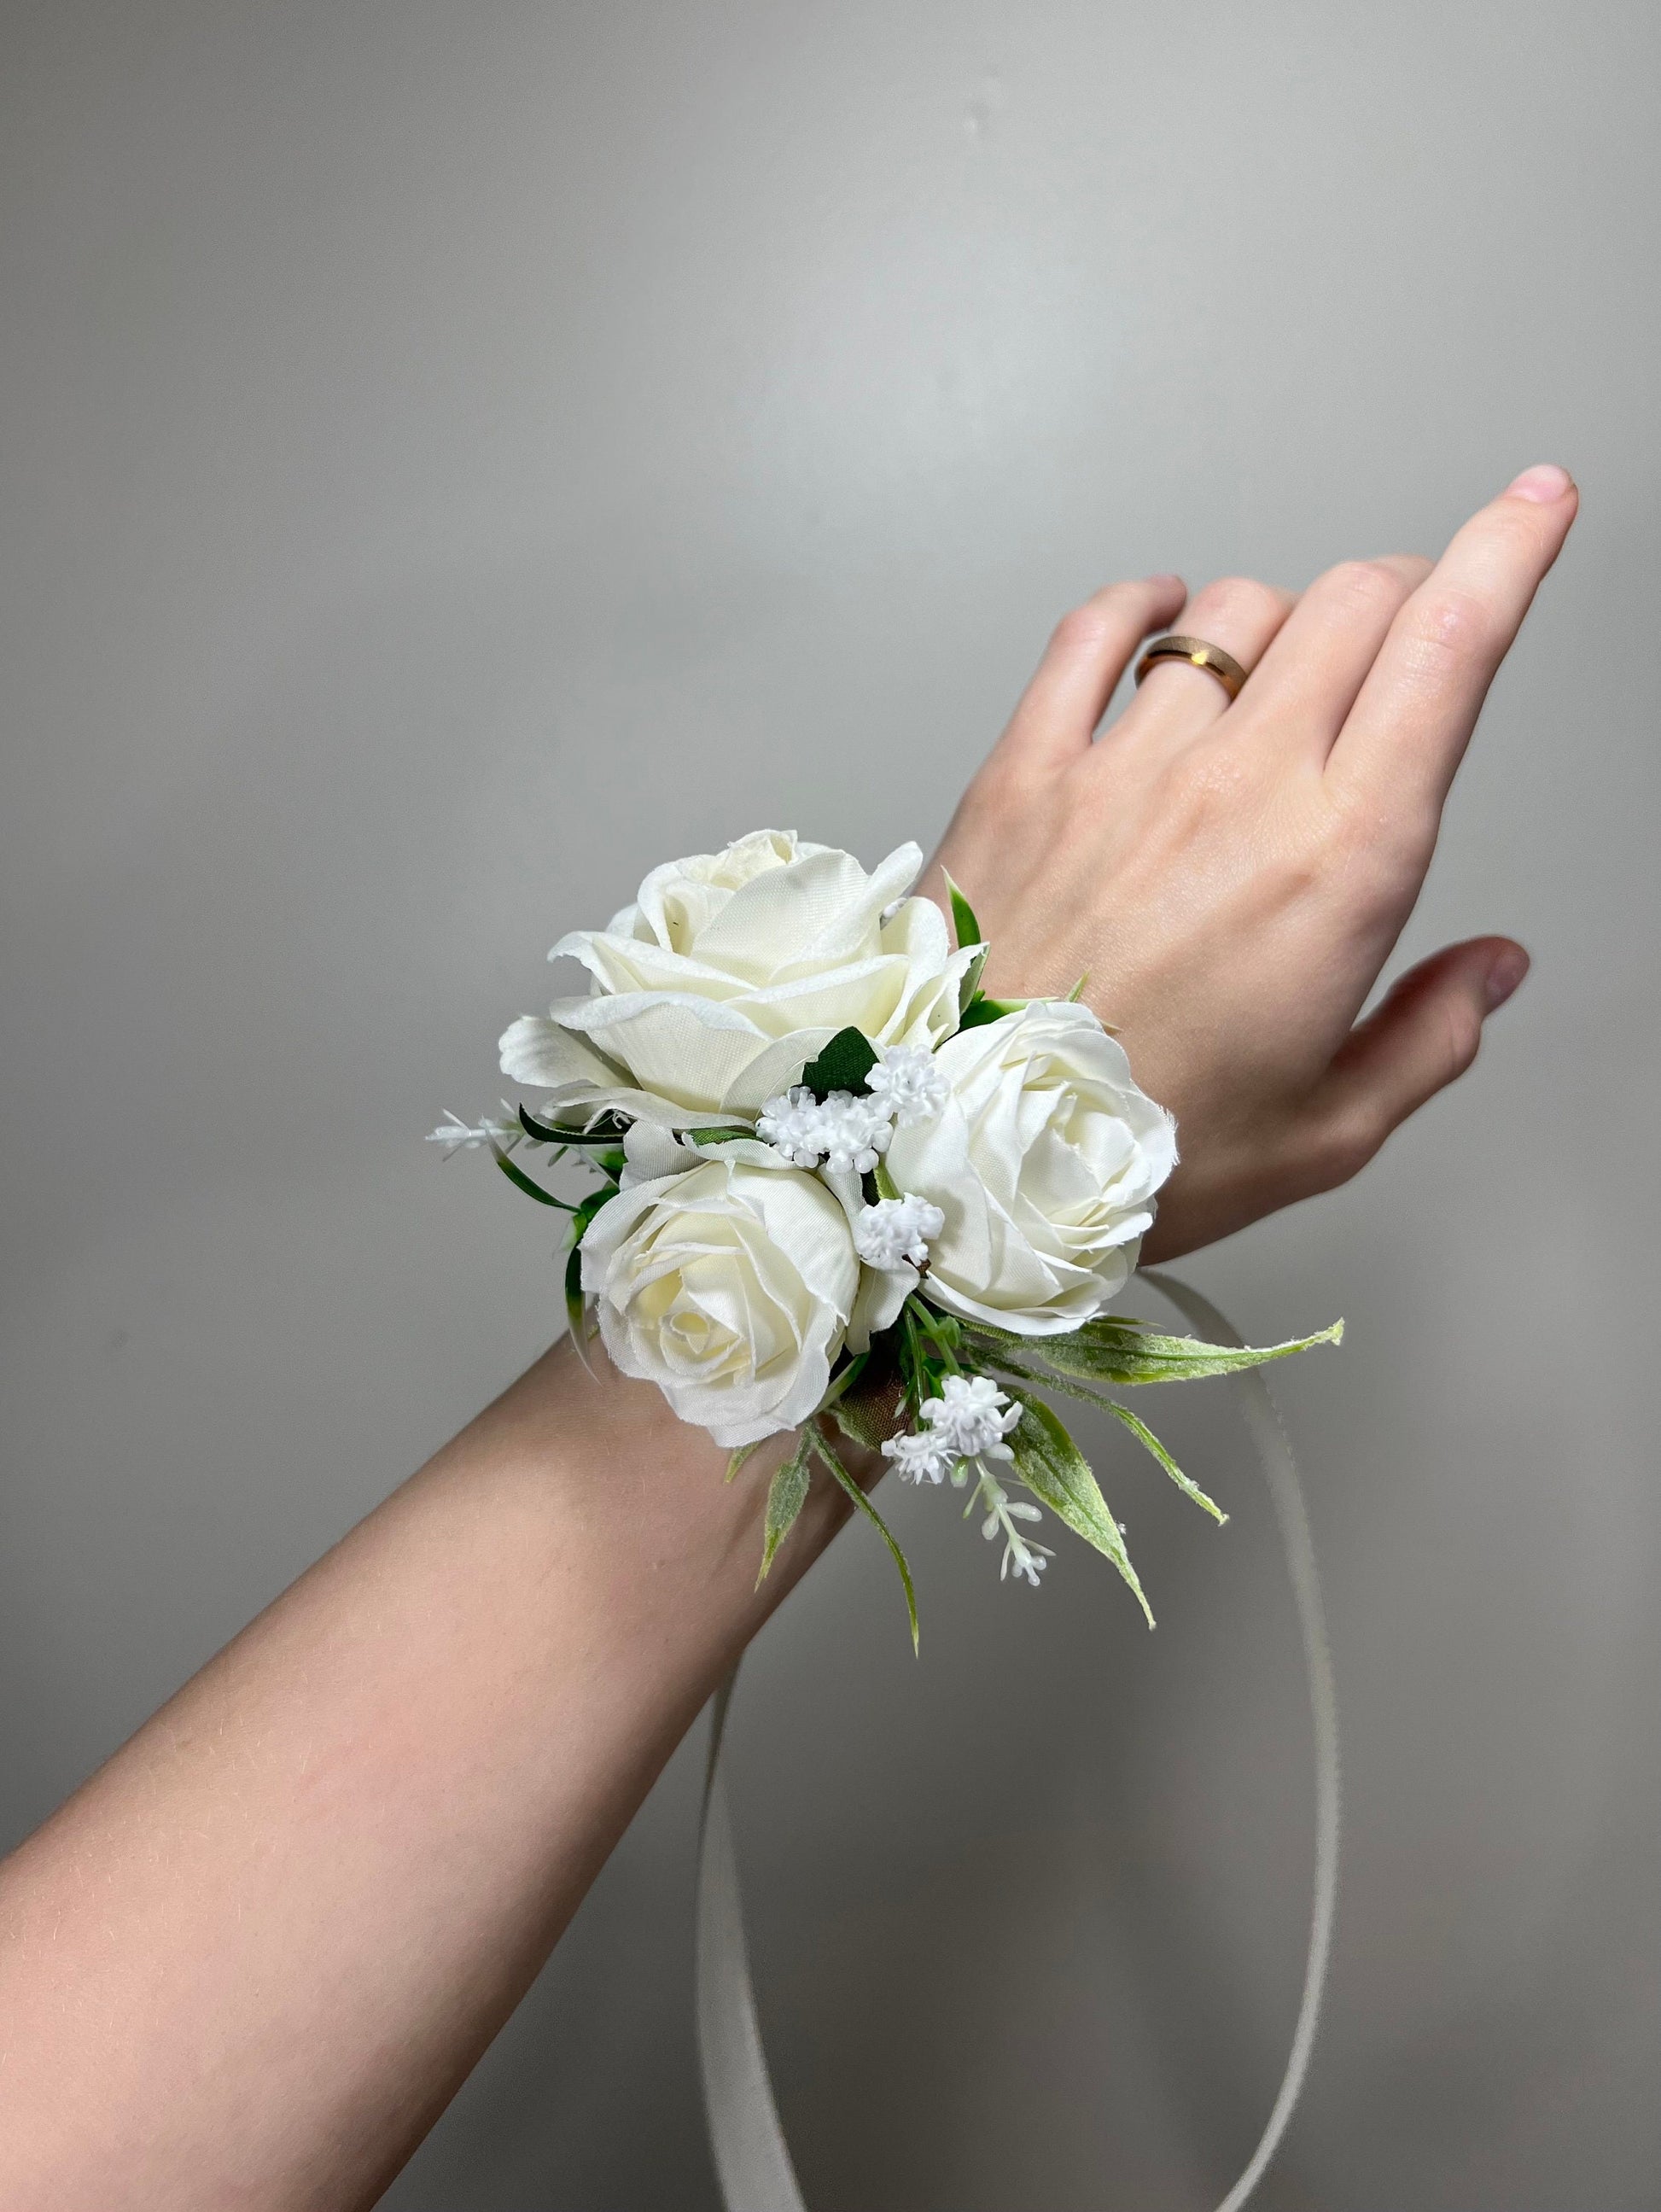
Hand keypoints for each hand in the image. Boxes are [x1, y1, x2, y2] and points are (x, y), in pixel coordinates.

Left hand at [929, 465, 1577, 1258]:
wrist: (962, 1160)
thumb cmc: (1141, 1153)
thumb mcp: (1327, 1130)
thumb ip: (1428, 1037)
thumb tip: (1491, 970)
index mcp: (1339, 865)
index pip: (1447, 650)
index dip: (1506, 553)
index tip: (1537, 505)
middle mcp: (1238, 788)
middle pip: (1353, 605)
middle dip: (1402, 595)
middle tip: (1403, 638)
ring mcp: (1124, 767)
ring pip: (1236, 611)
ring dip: (1282, 623)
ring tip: (1277, 679)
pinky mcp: (1026, 770)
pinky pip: (1094, 631)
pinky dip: (1143, 603)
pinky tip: (1160, 616)